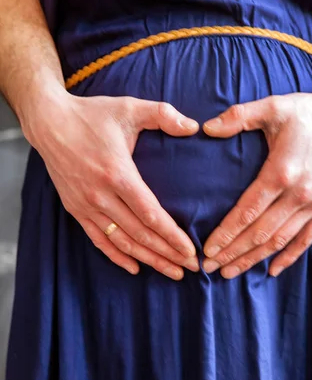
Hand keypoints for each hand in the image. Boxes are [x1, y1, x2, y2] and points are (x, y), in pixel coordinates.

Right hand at [24, 89, 199, 279]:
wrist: (49, 122)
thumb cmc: (92, 115)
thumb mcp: (130, 108)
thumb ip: (163, 115)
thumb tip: (193, 126)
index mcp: (118, 174)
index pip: (151, 214)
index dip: (172, 236)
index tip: (191, 251)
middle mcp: (101, 195)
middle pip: (140, 234)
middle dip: (167, 254)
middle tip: (191, 268)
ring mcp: (86, 205)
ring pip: (122, 242)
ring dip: (148, 260)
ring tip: (171, 272)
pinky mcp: (75, 209)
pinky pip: (98, 239)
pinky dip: (116, 256)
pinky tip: (134, 268)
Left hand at [202, 93, 311, 278]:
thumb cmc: (306, 113)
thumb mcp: (272, 106)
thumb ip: (238, 116)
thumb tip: (206, 127)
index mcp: (281, 172)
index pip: (247, 211)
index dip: (226, 233)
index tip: (207, 249)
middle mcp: (299, 195)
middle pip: (260, 233)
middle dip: (232, 252)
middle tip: (209, 267)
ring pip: (280, 241)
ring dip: (253, 259)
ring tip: (229, 272)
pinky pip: (306, 240)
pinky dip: (288, 257)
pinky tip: (271, 270)